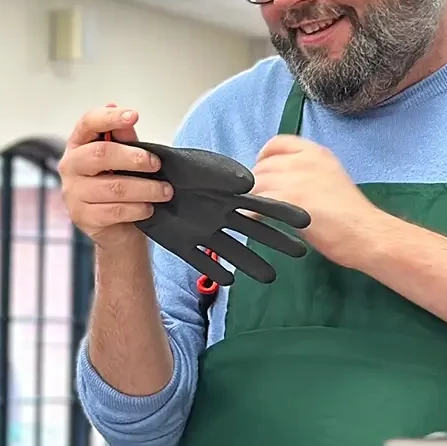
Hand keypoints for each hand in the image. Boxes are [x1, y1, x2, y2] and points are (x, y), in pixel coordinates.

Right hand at [58, 105, 172, 251]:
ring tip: (164, 191)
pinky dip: (138, 208)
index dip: (110, 117)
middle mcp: (70, 166)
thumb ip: (125, 140)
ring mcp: (73, 193)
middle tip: (157, 164)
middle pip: (100, 154)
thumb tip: (128, 120)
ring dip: (145, 188)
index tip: (134, 116)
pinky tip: (149, 207)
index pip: (88, 122)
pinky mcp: (83, 217)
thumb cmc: (119, 186)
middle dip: (134, 158)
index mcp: (78, 144)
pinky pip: (115, 211)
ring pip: (113, 187)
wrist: (116, 228)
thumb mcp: (124, 159)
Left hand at [129, 140, 310, 286]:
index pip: (262, 204)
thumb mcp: (201, 164)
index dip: (284, 211)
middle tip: (301, 254)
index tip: (307, 221)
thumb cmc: (172, 164)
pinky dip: (214, 271)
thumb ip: (225, 174)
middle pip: (254, 231)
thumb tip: (251, 184)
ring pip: (231, 251)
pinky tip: (229, 281)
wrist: (138, 174)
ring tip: (270, 277)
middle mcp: (218, 215)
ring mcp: (200, 231)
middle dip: (277, 242)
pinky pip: (199, 260)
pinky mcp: (178, 243)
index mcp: (226, 194)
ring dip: (250, 263)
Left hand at [252, 136, 384, 267]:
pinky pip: (256, 202)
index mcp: (316, 153)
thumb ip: (303, 173)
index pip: (276, 143)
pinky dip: (252, 212)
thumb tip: (274, 180)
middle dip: (257, 183)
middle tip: (260, 201)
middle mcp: (304, 160)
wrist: (366, 233)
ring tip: (258, 213)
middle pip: (262, 166)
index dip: (263, 158)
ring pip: (256, 184)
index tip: (263, 174)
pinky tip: (257, 220)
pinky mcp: (290, 198)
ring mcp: (297, 177)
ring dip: (252, 199)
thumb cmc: (350, 214)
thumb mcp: (329, 179)